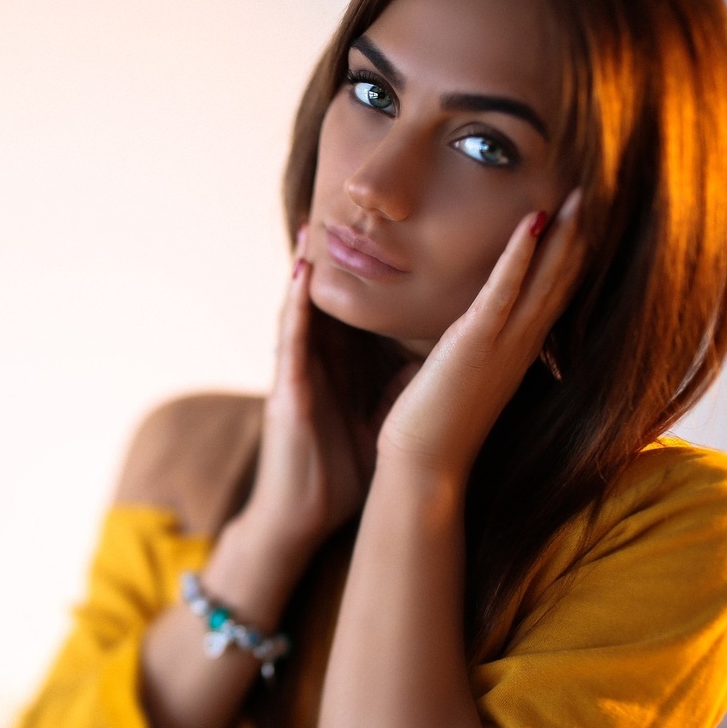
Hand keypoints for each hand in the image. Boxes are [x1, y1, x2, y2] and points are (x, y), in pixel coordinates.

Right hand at [238, 228, 378, 562]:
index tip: (406, 237)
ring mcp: (300, 372)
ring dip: (310, 266)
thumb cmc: (341, 473)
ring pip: (307, 308)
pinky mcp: (286, 388)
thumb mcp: (382, 418)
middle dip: (344, 258)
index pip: (365, 311)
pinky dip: (293, 302)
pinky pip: (289, 337)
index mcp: (347, 369)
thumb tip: (441, 358)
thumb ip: (400, 385)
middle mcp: (322, 363)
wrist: (305, 519)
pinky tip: (300, 270)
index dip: (381, 275)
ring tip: (319, 221)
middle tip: (358, 208)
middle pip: (335, 299)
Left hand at [377, 190, 585, 483]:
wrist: (423, 466)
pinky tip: (533, 220)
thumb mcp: (459, 376)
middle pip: (561, 281)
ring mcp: (503, 345)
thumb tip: (457, 340)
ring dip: (562, 234)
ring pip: (544, 280)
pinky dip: (520, 255)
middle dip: (578, 235)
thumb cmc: (433, 424)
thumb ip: (468, 351)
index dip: (569, 257)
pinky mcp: (475, 344)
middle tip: (592, 192)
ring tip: (578, 194)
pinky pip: (504, 291)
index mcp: (517, 352)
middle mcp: (520, 346)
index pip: (553, 295)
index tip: (582, 220)